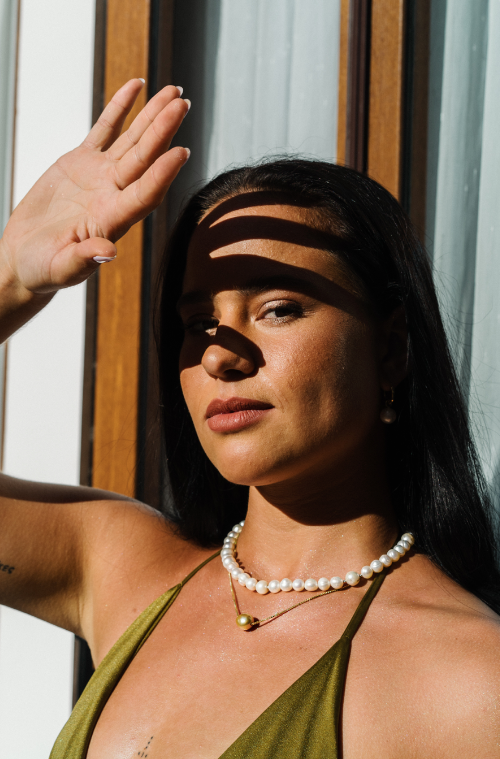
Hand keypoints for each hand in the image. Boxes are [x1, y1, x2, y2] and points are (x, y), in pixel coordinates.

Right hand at [0, 79, 189, 295]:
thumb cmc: (42, 271)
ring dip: (152, 116)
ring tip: (173, 91)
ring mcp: (100, 177)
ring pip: (132, 140)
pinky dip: (119, 108)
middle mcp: (113, 195)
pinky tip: (136, 86)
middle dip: (163, 130)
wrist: (24, 258)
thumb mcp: (59, 269)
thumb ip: (82, 260)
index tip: (182, 151)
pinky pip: (105, 130)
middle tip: (182, 103)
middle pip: (145, 159)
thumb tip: (108, 252)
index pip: (144, 193)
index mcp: (112, 219)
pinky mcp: (81, 163)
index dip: (162, 173)